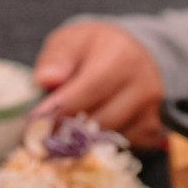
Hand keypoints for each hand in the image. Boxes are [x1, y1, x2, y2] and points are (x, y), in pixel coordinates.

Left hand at [33, 22, 165, 148]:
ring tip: (61, 131)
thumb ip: (57, 57)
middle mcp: (143, 86)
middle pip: (99, 120)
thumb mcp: (73, 40)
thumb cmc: (96, 49)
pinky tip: (89, 129)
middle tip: (40, 134)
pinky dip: (99, 142)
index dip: (61, 108)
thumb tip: (47, 79)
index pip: (90, 89)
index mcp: (121, 57)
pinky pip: (118, 147)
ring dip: (81, 139)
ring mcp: (151, 112)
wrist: (135, 55)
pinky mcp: (152, 131)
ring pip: (107, 138)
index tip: (35, 121)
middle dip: (66, 129)